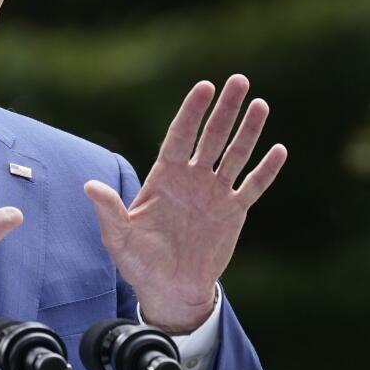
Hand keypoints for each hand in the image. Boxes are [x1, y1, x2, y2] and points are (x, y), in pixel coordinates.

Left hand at [83, 75, 286, 333]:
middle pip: (211, 137)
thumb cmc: (139, 261)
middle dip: (224, 109)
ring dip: (248, 131)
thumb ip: (109, 210)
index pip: (180, 136)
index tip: (204, 86)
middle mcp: (192, 178)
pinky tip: (279, 150)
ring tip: (261, 104)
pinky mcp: (233, 212)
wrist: (169, 289)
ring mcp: (214, 193)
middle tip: (238, 80)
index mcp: (165, 176)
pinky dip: (265, 170)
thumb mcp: (119, 238)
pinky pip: (252, 187)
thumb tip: (89, 186)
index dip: (191, 111)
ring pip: (235, 155)